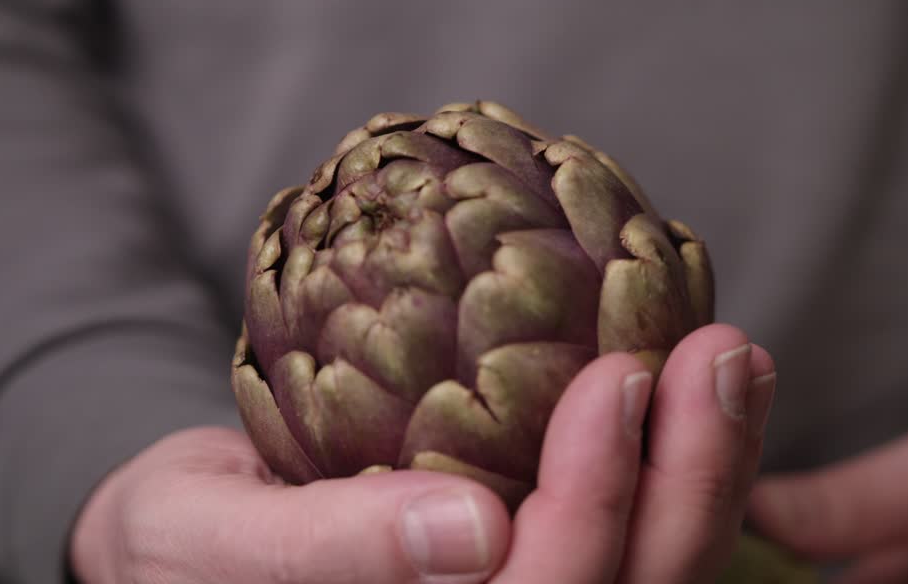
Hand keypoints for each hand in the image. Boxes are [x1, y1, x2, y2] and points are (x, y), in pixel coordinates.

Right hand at [68, 324, 775, 582]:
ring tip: (729, 347)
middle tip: (717, 346)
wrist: (184, 541)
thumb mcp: (211, 539)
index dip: (591, 508)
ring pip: (659, 569)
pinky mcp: (545, 564)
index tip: (614, 373)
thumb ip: (329, 553)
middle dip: (687, 477)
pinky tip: (697, 364)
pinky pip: (641, 527)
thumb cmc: (179, 550)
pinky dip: (682, 450)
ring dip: (708, 461)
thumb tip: (471, 531)